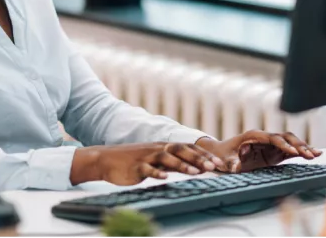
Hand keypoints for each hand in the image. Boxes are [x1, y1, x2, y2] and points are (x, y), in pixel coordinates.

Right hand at [71, 142, 224, 185]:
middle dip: (198, 158)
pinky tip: (165, 178)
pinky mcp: (136, 167)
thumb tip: (193, 166)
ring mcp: (146, 157)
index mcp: (164, 147)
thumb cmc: (133, 160)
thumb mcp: (155, 158)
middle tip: (213, 167)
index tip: (218, 163)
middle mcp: (157, 149)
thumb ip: (172, 161)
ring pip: (167, 159)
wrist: (107, 159)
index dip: (203, 154)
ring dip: (182, 165)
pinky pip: (147, 169)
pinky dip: (156, 173)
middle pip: (181, 150)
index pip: (188, 148)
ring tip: (195, 172)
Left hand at [196, 131, 321, 172]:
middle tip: (309, 155)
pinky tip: (314, 154)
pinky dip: (302, 152)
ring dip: (303, 147)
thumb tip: (235, 166)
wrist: (221, 153)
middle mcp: (265, 137)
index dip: (283, 144)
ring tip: (316, 155)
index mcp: (254, 136)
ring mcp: (271, 144)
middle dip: (298, 145)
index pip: (272, 138)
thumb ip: (231, 162)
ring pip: (291, 142)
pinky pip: (291, 150)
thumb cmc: (223, 155)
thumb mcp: (225, 160)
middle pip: (285, 137)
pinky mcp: (275, 152)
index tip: (293, 152)